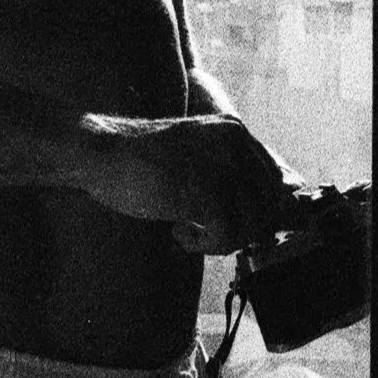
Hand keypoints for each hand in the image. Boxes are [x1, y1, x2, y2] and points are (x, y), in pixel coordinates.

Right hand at [75, 112, 295, 257]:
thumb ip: (229, 175)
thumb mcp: (196, 157)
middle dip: (241, 231)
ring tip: (189, 231)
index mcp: (235, 131)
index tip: (235, 227)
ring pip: (250, 227)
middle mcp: (236, 144)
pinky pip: (225, 236)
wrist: (103, 154)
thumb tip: (264, 219)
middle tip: (208, 233)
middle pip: (267, 208)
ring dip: (220, 241)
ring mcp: (221, 166)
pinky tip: (177, 232)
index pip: (274, 182)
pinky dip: (202, 246)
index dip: (259, 213)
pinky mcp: (203, 192)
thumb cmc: (144, 161)